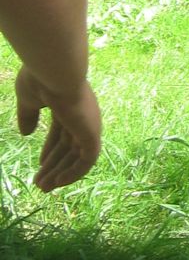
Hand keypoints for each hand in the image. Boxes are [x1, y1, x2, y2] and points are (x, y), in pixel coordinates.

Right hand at [15, 66, 101, 190]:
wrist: (54, 71)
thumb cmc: (40, 79)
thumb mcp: (28, 100)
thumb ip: (28, 115)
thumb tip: (26, 133)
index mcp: (69, 105)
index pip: (63, 133)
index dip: (51, 151)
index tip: (40, 165)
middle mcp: (83, 115)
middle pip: (69, 147)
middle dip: (55, 166)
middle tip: (40, 184)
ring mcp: (88, 124)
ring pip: (77, 156)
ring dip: (61, 173)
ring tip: (43, 188)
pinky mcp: (92, 133)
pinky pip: (87, 160)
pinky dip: (75, 172)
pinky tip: (59, 182)